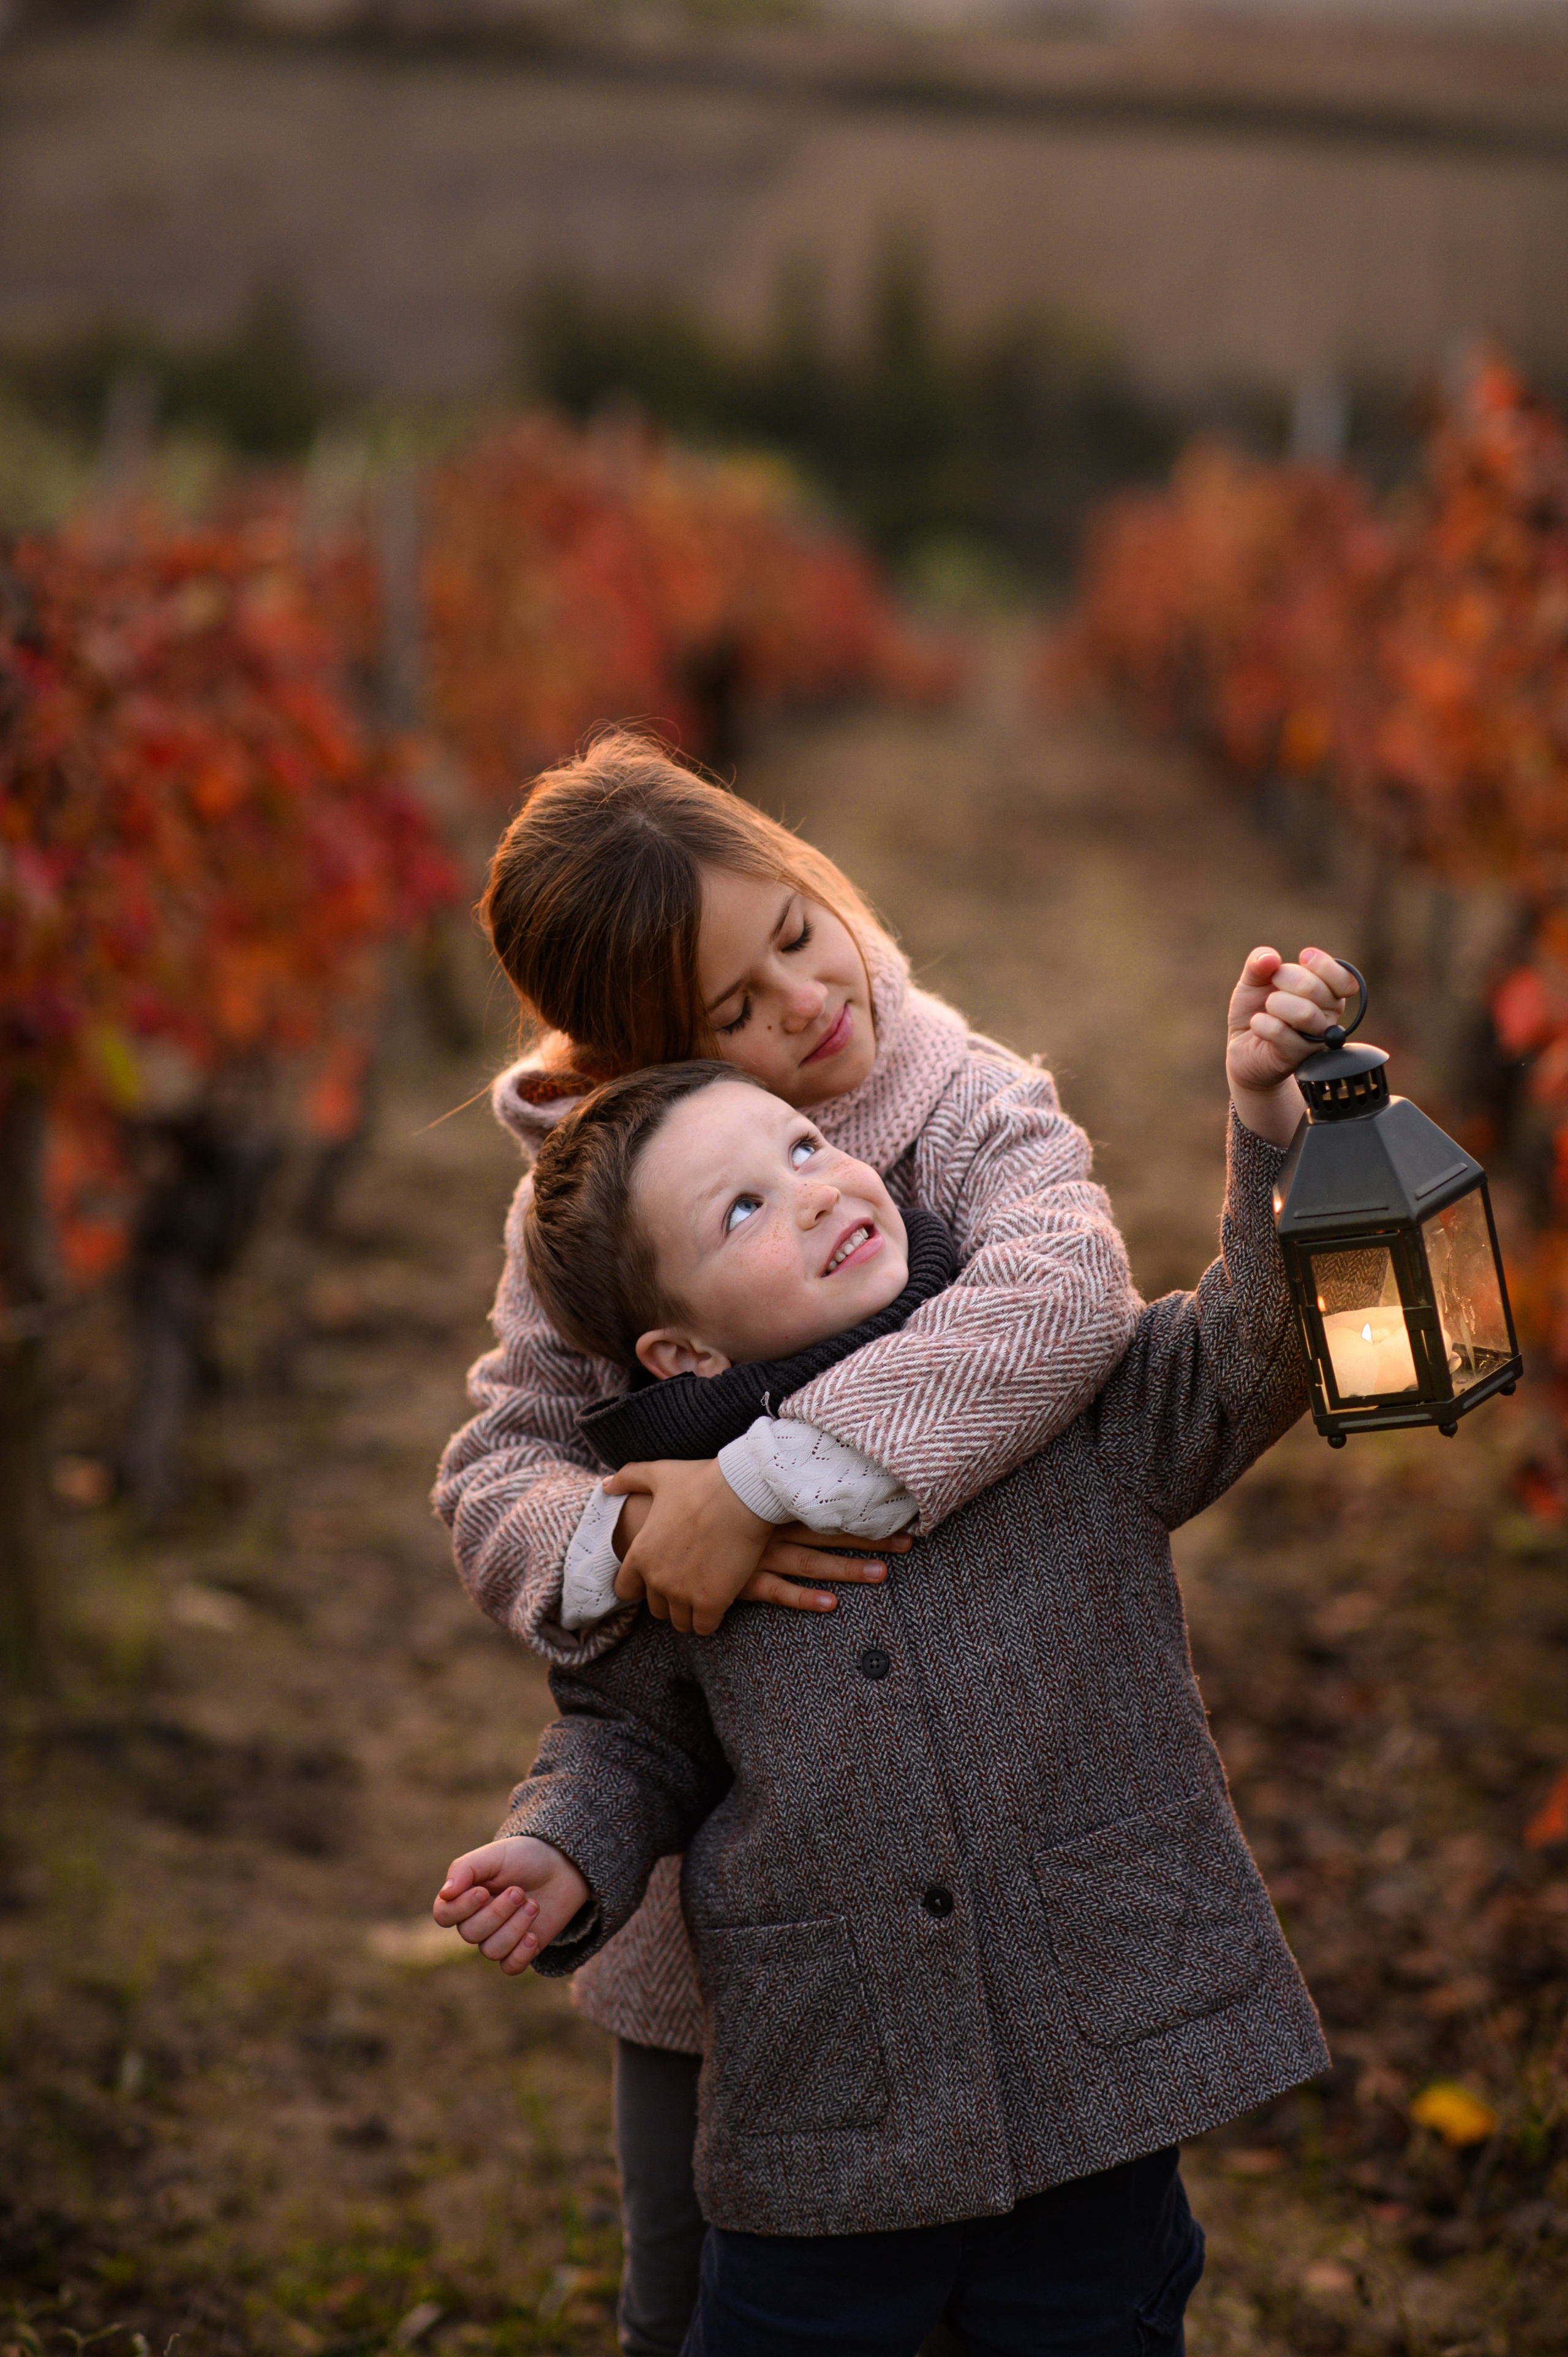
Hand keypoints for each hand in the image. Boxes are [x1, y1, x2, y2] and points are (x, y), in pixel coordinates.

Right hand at [433, 1835, 589, 1975]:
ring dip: (515, 1928)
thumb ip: (465, 1869)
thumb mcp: (495, 1854)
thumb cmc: (524, 1857)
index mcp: (464, 1896)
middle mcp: (476, 1920)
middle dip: (498, 1913)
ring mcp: (498, 1937)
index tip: (484, 1891)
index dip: (462, 1908)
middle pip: (470, 1934)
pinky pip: (510, 1967)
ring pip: (491, 1951)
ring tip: (533, 1905)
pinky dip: (521, 1954)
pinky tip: (534, 1936)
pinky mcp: (520, 1950)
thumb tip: (445, 1894)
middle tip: (519, 1892)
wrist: (562, 1867)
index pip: (444, 1915)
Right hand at [614, 1486, 905, 1620]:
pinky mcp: (742, 1583)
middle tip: (908, 1542)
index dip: (858, 1506)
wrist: (656, 1528)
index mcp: (771, 1505)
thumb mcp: (730, 1484)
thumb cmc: (697, 1503)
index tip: (895, 1507)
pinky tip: (831, 1604)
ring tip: (882, 1573)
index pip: (824, 1504)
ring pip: (811, 1563)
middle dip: (868, 1538)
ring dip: (847, 1569)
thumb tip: (785, 1451)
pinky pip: (778, 1592)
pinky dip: (805, 1598)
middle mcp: (770, 1529)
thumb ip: (756, 1476)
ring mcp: (758, 1558)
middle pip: (828, 1533)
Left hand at [1227, 945, 1356, 1147]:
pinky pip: (1281, 1033)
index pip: (1345, 980)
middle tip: (1272, 988)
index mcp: (1327, 995)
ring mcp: (1315, 1040)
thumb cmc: (1256, 1011)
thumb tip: (1270, 957)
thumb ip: (1259, 964)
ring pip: (1305, 1013)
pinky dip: (1261, 1023)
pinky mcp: (1296, 1058)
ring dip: (1276, 1003)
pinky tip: (1257, 1024)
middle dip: (1286, 978)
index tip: (1303, 957)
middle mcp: (1328, 1018)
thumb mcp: (1253, 982)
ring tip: (1266, 1008)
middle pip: (1317, 990)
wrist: (1242, 1048)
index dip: (1324, 965)